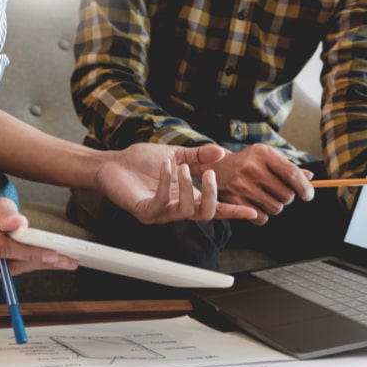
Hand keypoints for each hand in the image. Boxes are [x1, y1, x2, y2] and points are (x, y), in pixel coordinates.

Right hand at [0, 194, 77, 279]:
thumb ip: (8, 212)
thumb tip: (20, 224)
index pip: (0, 246)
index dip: (27, 252)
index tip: (52, 253)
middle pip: (6, 262)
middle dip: (38, 261)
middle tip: (65, 260)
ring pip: (9, 270)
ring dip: (34, 265)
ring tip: (60, 261)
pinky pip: (6, 273)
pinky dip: (24, 266)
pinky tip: (41, 261)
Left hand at [94, 143, 258, 223]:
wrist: (113, 164)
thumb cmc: (141, 163)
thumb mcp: (176, 155)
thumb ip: (198, 156)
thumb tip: (221, 152)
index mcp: (186, 198)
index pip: (213, 209)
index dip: (233, 211)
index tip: (253, 213)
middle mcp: (176, 210)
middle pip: (205, 214)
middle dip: (212, 194)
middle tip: (211, 175)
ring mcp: (161, 213)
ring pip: (186, 209)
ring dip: (188, 186)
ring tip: (182, 166)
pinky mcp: (145, 212)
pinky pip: (163, 201)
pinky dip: (167, 182)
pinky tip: (166, 165)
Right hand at [190, 144, 314, 224]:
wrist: (217, 168)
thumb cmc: (247, 162)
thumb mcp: (266, 157)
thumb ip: (288, 167)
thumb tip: (309, 178)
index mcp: (263, 154)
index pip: (292, 174)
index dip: (304, 187)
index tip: (309, 195)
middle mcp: (252, 169)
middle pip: (286, 195)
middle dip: (287, 197)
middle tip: (280, 193)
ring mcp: (242, 186)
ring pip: (275, 208)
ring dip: (275, 206)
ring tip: (267, 197)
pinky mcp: (235, 201)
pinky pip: (261, 218)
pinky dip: (263, 215)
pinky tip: (258, 206)